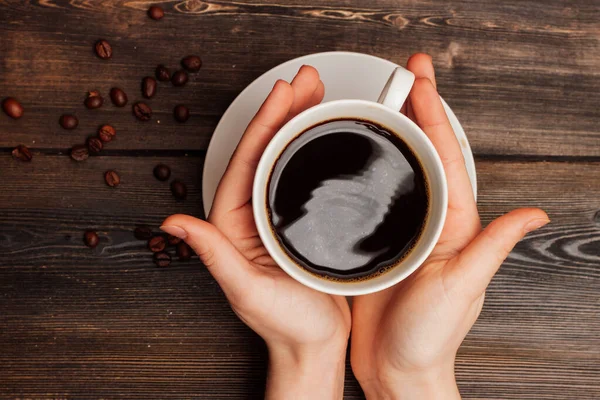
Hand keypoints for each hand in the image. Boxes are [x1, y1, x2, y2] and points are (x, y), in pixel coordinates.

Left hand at [161, 66, 349, 398]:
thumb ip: (212, 253)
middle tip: (308, 80)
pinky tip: (327, 131)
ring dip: (302, 122)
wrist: (313, 343)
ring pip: (286, 156)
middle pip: (267, 150)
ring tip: (320, 94)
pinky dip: (314, 147)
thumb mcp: (244, 289)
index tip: (284, 93)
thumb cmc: (283, 323)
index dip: (265, 123)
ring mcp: (276, 213)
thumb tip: (171, 224)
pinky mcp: (300, 219)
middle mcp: (252, 212)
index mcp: (234, 222)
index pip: (248, 160)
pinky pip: (304, 173)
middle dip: (286, 111)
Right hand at [350, 54, 548, 398]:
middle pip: (425, 154)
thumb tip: (533, 213)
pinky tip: (361, 154)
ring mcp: (406, 230)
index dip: (433, 115)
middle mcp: (432, 223)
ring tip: (384, 99)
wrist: (396, 368)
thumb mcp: (461, 289)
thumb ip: (491, 248)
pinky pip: (377, 195)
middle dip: (418, 109)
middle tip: (407, 73)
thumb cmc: (428, 337)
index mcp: (454, 227)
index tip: (421, 81)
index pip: (446, 158)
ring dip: (395, 131)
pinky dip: (373, 167)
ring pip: (402, 169)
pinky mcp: (379, 242)